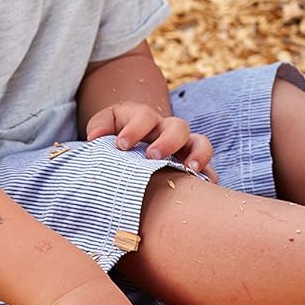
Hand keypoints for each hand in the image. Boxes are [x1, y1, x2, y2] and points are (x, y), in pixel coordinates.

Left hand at [86, 102, 216, 180]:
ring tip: (190, 169)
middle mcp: (167, 129)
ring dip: (198, 155)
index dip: (134, 129)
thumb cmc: (117, 133)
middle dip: (167, 141)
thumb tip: (95, 138)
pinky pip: (208, 167)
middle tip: (152, 156)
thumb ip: (100, 126)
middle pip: (177, 126)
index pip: (144, 117)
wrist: (133, 139)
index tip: (121, 145)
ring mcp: (184, 146)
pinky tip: (206, 187)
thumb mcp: (106, 125)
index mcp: (145, 119)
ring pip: (200, 143)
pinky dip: (209, 176)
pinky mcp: (192, 163)